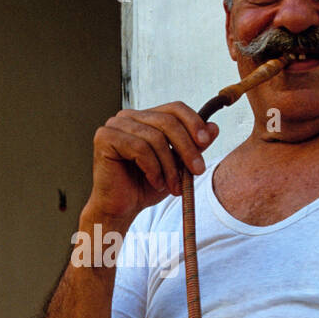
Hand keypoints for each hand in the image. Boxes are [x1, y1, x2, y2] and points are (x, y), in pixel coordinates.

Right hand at [84, 102, 217, 225]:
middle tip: (197, 171)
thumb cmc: (146, 186)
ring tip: (173, 186)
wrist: (121, 208)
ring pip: (155, 137)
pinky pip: (139, 148)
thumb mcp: (178, 165)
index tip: (206, 142)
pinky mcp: (105, 138)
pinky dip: (152, 168)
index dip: (193, 122)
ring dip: (169, 165)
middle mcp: (129, 116)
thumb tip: (213, 127)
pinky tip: (155, 182)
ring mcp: (115, 125)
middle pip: (168, 121)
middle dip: (187, 148)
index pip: (175, 108)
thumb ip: (194, 146)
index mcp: (145, 117)